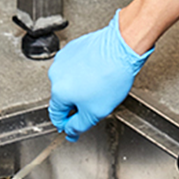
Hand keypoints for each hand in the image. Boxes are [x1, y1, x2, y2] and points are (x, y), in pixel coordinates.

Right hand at [47, 11, 151, 140]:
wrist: (122, 47)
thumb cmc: (111, 75)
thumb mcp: (96, 112)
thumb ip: (79, 126)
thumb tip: (71, 131)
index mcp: (59, 91)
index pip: (56, 115)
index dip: (66, 125)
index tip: (72, 128)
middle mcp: (57, 73)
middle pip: (64, 97)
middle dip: (78, 103)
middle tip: (95, 102)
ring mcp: (64, 58)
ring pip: (70, 80)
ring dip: (81, 86)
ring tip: (100, 84)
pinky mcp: (74, 48)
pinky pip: (76, 65)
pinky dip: (85, 71)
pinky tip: (99, 72)